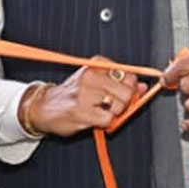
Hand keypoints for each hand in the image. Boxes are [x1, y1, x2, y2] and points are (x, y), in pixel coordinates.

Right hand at [27, 60, 147, 136]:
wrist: (44, 107)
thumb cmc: (73, 94)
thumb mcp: (96, 82)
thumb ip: (121, 83)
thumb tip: (144, 88)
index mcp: (96, 65)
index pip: (128, 75)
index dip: (132, 88)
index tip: (127, 94)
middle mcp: (90, 75)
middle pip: (127, 91)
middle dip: (125, 103)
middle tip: (112, 106)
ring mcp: (85, 93)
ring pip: (119, 106)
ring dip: (114, 113)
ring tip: (100, 111)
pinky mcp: (82, 111)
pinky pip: (108, 119)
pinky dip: (105, 123)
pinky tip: (94, 118)